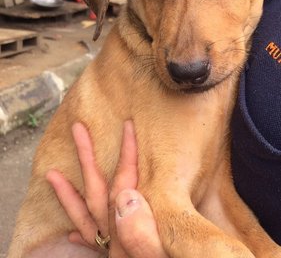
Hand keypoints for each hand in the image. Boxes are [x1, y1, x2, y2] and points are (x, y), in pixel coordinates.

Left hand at [47, 121, 166, 257]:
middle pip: (97, 192)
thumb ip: (145, 228)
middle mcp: (116, 238)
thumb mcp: (162, 252)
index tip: (127, 126)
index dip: (127, 153)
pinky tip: (71, 231)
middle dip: (86, 158)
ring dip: (69, 195)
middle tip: (77, 129)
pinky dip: (81, 233)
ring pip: (86, 218)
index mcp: (131, 230)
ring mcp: (112, 249)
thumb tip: (127, 197)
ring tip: (51, 174)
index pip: (126, 183)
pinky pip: (90, 244)